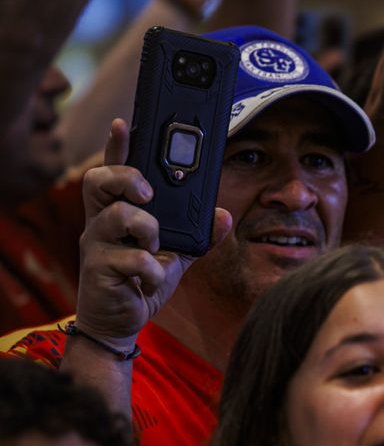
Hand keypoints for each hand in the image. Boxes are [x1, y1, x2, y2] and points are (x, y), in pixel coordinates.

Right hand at [75, 120, 231, 353]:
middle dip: (127, 178)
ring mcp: (96, 244)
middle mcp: (101, 222)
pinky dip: (152, 271)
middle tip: (149, 194)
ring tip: (156, 248)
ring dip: (148, 230)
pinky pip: (132, 259)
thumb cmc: (141, 281)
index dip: (117, 146)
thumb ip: (198, 234)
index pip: (113, 171)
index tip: (124, 123)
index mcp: (118, 212)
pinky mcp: (98, 270)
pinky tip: (152, 279)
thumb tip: (225, 215)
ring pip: (118, 216)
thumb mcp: (178, 255)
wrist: (121, 322)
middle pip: (99, 180)